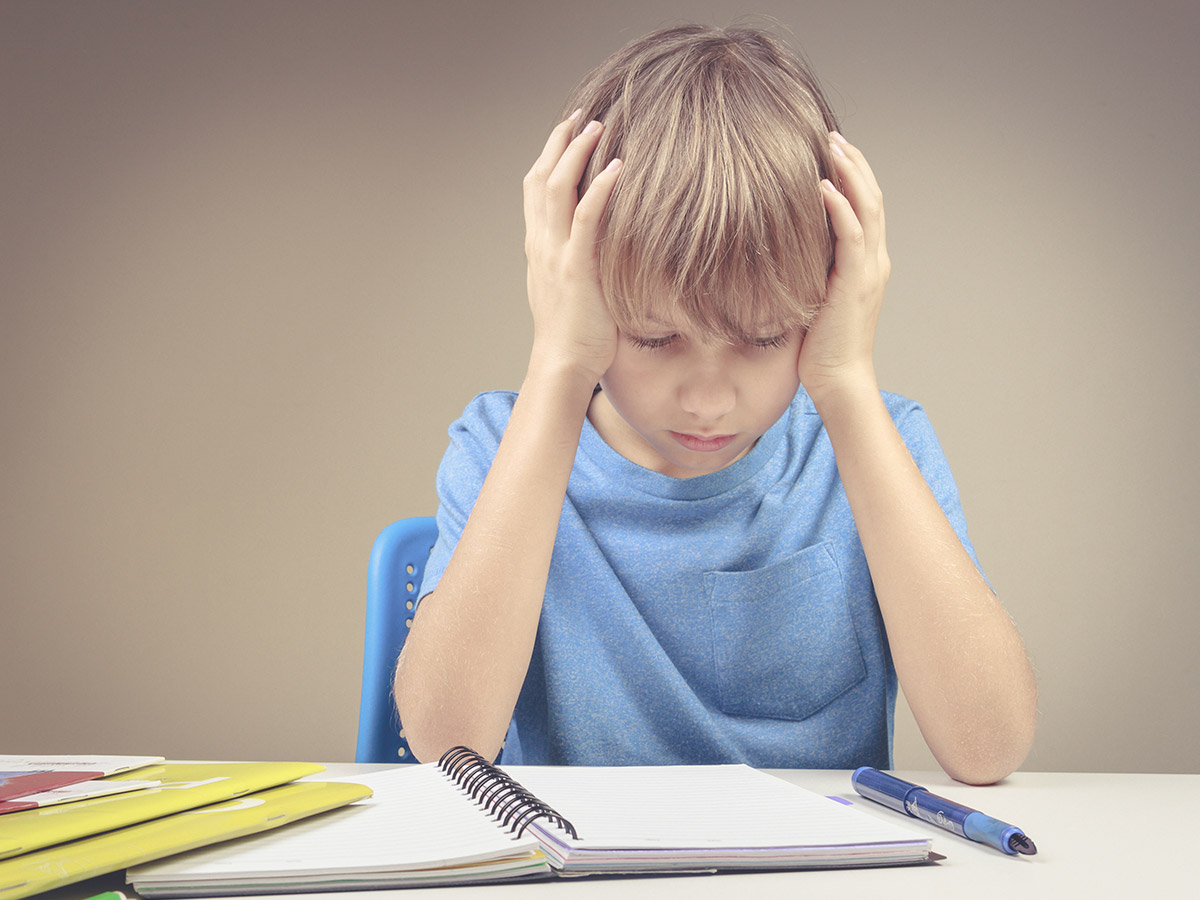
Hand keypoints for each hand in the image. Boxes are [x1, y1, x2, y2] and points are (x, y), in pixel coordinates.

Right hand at [523, 112, 622, 382]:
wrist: (563, 365)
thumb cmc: (574, 335)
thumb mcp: (571, 288)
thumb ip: (577, 261)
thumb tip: (599, 247)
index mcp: (539, 248)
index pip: (536, 190)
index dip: (549, 156)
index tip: (567, 131)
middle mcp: (542, 244)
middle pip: (542, 178)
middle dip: (559, 142)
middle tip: (581, 115)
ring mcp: (556, 254)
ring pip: (558, 189)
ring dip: (577, 153)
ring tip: (598, 126)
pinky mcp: (577, 268)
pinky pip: (586, 219)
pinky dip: (600, 189)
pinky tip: (617, 167)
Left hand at [797, 132, 890, 402]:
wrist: (837, 378)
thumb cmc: (819, 346)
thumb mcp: (814, 295)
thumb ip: (809, 269)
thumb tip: (781, 248)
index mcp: (866, 263)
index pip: (866, 207)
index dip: (853, 175)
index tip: (833, 149)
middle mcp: (874, 261)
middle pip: (872, 197)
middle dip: (854, 163)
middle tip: (834, 134)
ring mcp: (868, 270)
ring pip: (868, 207)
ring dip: (851, 173)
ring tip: (834, 145)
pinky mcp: (855, 282)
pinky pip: (852, 235)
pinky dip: (840, 207)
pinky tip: (824, 185)